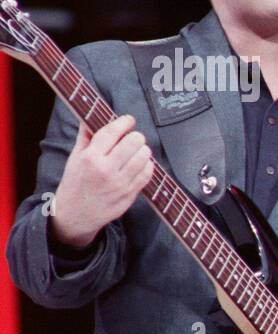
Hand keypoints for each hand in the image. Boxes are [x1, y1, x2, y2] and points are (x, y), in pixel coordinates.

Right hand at [51, 115, 152, 248]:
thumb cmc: (75, 185)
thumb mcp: (74, 159)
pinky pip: (148, 173)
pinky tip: (139, 164)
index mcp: (90, 158)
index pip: (112, 132)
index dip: (124, 122)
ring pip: (144, 156)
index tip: (128, 120)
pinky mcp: (130, 193)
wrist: (75, 215)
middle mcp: (106, 169)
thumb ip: (85, 138)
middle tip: (132, 138)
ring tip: (136, 151)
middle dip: (135, 136)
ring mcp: (120, 183)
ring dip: (143, 150)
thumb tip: (90, 118)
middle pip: (133, 142)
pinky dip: (147, 165)